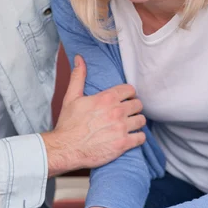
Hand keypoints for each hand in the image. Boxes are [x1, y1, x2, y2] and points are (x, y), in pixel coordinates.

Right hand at [42, 55, 145, 175]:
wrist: (66, 148)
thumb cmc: (68, 125)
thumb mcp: (71, 98)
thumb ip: (78, 77)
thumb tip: (79, 59)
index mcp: (106, 98)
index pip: (130, 90)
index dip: (128, 94)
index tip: (125, 99)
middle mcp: (116, 111)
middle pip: (138, 104)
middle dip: (133, 108)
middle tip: (127, 113)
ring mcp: (121, 128)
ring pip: (141, 120)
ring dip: (137, 122)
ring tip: (130, 125)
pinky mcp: (123, 144)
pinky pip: (141, 138)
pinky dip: (138, 137)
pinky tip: (132, 137)